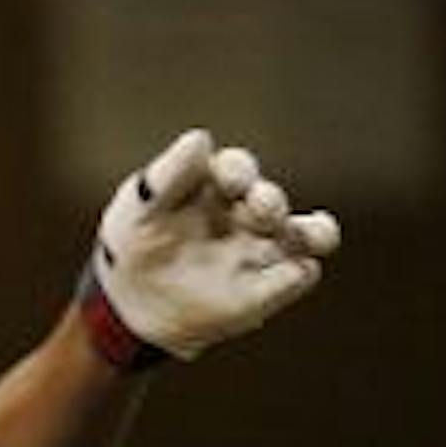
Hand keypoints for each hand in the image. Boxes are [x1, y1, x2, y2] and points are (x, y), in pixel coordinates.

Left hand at [82, 126, 339, 364]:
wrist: (129, 307)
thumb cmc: (134, 245)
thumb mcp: (139, 210)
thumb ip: (166, 177)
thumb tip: (200, 139)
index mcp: (217, 187)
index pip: (237, 170)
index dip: (237, 172)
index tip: (229, 181)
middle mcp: (247, 214)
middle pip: (270, 202)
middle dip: (269, 202)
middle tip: (262, 209)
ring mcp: (260, 252)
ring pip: (306, 234)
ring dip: (315, 232)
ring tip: (316, 238)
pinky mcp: (265, 291)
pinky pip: (296, 277)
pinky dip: (298, 274)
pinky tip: (295, 271)